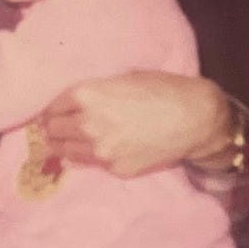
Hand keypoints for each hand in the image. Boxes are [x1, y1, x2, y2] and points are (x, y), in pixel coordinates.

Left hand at [38, 72, 235, 179]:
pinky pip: (89, 163)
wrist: (196, 119)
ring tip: (64, 141)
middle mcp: (88, 124)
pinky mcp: (115, 169)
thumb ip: (97, 91)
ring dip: (63, 144)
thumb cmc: (164, 89)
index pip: (53, 105)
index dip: (52, 107)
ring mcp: (101, 151)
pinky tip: (92, 149)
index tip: (53, 110)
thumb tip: (77, 101)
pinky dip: (87, 156)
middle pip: (53, 129)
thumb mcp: (125, 78)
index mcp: (88, 95)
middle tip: (56, 125)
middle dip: (53, 126)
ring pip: (64, 151)